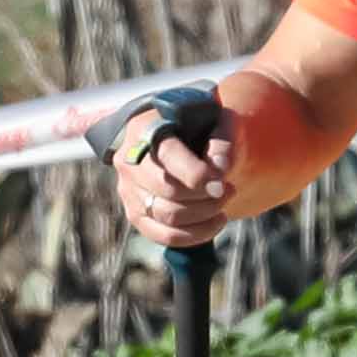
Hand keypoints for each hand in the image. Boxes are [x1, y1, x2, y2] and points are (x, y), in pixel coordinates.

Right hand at [105, 93, 234, 248]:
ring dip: (204, 215)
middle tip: (228, 189)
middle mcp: (129, 161)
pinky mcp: (136, 214)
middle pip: (167, 191)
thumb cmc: (198, 126)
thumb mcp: (215, 121)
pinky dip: (195, 235)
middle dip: (206, 197)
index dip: (197, 175)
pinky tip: (215, 222)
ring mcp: (128, 190)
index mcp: (145, 129)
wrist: (177, 137)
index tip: (222, 182)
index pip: (168, 158)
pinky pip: (163, 236)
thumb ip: (222, 139)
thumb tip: (221, 166)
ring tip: (223, 202)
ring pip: (167, 216)